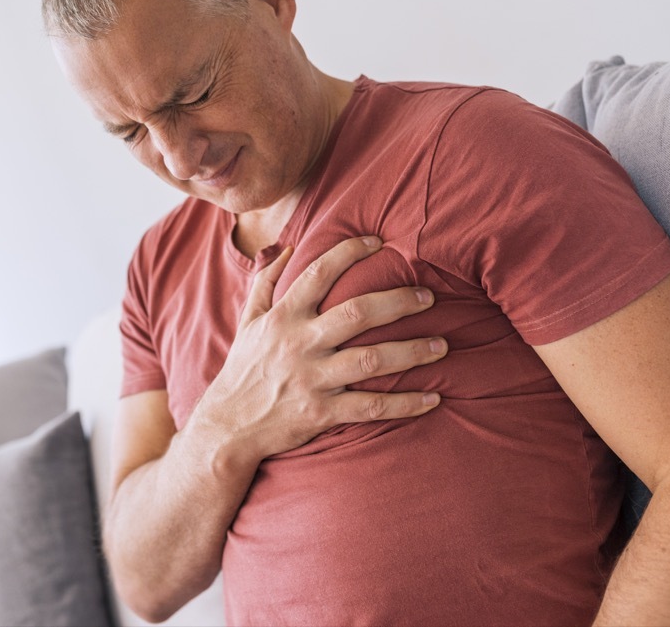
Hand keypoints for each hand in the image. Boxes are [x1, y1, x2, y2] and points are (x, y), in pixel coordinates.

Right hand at [195, 236, 445, 463]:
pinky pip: (370, 407)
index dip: (350, 252)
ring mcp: (312, 379)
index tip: (380, 242)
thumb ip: (266, 282)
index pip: (319, 272)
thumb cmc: (243, 369)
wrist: (228, 426)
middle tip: (429, 296)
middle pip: (357, 313)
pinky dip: (404, 404)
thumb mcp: (247, 321)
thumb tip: (286, 248)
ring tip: (442, 345)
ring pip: (371, 360)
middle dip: (398, 301)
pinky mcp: (321, 413)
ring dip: (411, 351)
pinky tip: (433, 399)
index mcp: (283, 316)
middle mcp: (299, 343)